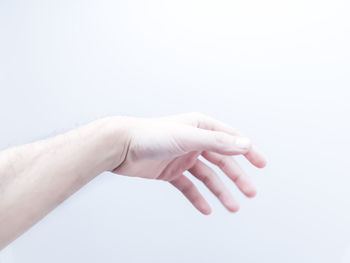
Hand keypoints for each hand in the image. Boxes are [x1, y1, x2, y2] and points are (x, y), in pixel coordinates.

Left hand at [112, 112, 265, 213]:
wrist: (121, 146)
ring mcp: (182, 157)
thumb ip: (217, 141)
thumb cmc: (150, 134)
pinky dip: (197, 197)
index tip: (261, 164)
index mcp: (200, 127)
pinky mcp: (170, 171)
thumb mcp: (188, 136)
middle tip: (250, 193)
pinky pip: (188, 186)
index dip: (247, 151)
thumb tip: (245, 144)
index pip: (230, 139)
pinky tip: (206, 209)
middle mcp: (193, 141)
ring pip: (207, 176)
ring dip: (220, 191)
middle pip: (221, 161)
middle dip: (237, 177)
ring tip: (232, 206)